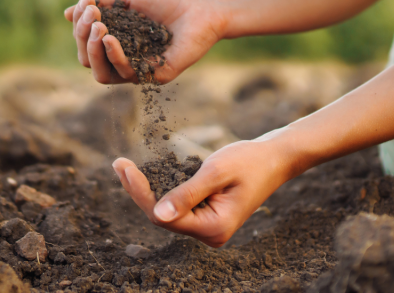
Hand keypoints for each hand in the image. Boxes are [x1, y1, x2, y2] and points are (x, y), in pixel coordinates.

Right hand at [64, 0, 226, 83]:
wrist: (200, 5)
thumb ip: (98, 3)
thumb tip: (66, 14)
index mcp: (116, 39)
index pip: (85, 42)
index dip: (79, 25)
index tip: (88, 3)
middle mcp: (124, 57)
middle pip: (87, 60)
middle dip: (82, 38)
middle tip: (93, 17)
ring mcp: (138, 69)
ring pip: (100, 74)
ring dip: (92, 50)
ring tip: (98, 28)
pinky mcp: (154, 76)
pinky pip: (124, 75)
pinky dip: (113, 56)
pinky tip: (110, 38)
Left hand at [111, 136, 293, 247]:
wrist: (275, 158)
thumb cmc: (250, 161)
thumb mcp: (216, 172)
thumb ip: (187, 193)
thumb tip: (157, 214)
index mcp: (214, 228)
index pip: (164, 216)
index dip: (140, 193)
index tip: (123, 167)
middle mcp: (209, 234)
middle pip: (162, 216)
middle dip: (139, 190)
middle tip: (118, 163)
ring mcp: (207, 227)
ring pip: (166, 211)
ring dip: (146, 189)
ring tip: (124, 166)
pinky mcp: (205, 215)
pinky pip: (177, 205)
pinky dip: (161, 188)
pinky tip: (144, 173)